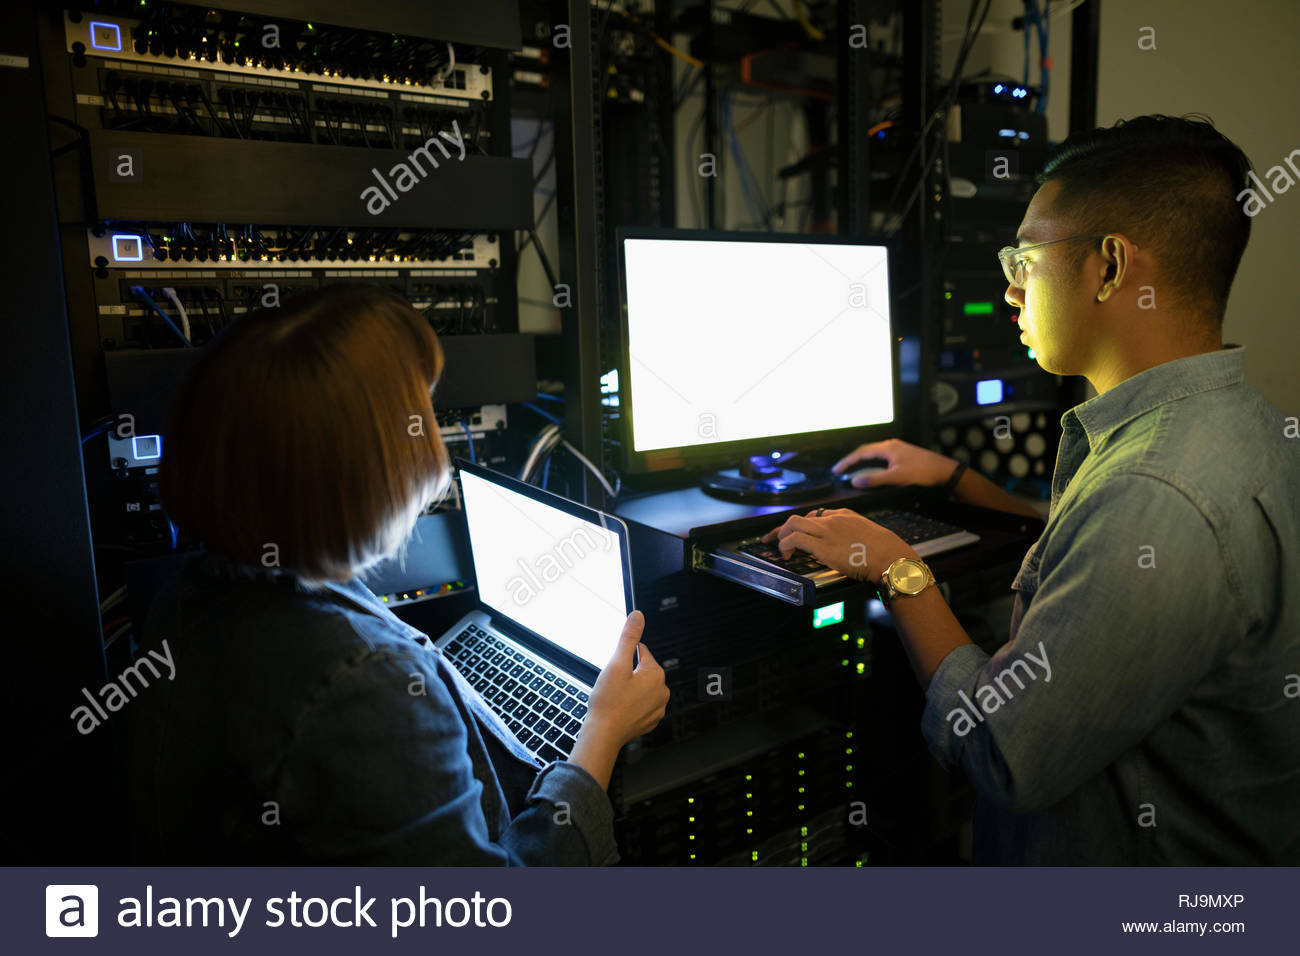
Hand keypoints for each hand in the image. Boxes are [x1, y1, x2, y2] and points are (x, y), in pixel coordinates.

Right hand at [568, 612, 668, 789]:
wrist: (603, 734)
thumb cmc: (608, 702)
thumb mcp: (616, 664)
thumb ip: (628, 638)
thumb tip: (638, 617)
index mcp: (656, 675)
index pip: (642, 652)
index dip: (625, 657)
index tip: (616, 666)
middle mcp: (662, 692)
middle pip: (643, 671)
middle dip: (627, 674)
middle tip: (613, 684)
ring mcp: (657, 708)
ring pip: (642, 688)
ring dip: (630, 689)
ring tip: (615, 697)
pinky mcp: (650, 721)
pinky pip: (641, 705)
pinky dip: (631, 704)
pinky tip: (619, 708)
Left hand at [761, 508, 917, 582]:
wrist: (889, 555)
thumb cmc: (883, 550)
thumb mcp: (866, 533)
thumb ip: (852, 534)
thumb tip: (843, 546)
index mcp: (843, 515)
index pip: (815, 515)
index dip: (801, 526)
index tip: (794, 533)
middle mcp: (832, 519)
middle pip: (799, 518)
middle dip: (782, 528)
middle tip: (773, 538)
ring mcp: (826, 531)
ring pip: (793, 523)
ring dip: (781, 536)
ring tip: (780, 548)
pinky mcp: (822, 545)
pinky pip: (795, 540)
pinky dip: (785, 545)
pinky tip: (787, 554)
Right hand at [833, 438, 956, 489]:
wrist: (945, 471)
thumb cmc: (922, 472)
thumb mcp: (896, 478)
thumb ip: (874, 479)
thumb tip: (854, 480)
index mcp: (887, 447)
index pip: (861, 452)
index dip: (847, 461)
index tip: (836, 470)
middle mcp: (891, 445)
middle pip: (866, 450)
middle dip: (853, 460)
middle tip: (841, 470)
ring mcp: (898, 448)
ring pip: (875, 453)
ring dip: (863, 461)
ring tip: (853, 469)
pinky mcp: (903, 454)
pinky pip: (882, 456)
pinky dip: (873, 462)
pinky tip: (873, 469)